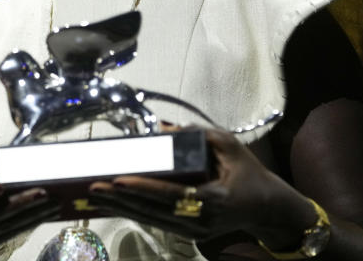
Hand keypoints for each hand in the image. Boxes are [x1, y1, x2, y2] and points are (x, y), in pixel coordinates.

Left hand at [87, 127, 316, 248]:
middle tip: (94, 186)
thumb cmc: (250, 173)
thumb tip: (163, 128)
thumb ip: (198, 134)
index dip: (142, 188)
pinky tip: (116, 203)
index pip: (170, 195)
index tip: (118, 179)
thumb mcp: (230, 145)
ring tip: (97, 194)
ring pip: (151, 220)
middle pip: (153, 211)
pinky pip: (157, 222)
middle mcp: (201, 220)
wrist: (268, 209)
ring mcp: (195, 232)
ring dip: (123, 207)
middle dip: (121, 198)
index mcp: (212, 199)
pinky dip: (135, 211)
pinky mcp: (191, 235)